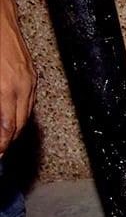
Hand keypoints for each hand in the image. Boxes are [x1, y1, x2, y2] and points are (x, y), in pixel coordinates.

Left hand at [0, 0, 35, 155]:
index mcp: (6, 89)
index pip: (7, 127)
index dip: (1, 144)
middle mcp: (21, 86)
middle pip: (18, 125)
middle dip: (8, 140)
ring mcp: (29, 79)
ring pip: (26, 114)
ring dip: (15, 128)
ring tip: (5, 137)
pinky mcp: (31, 72)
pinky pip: (29, 100)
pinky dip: (20, 112)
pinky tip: (12, 114)